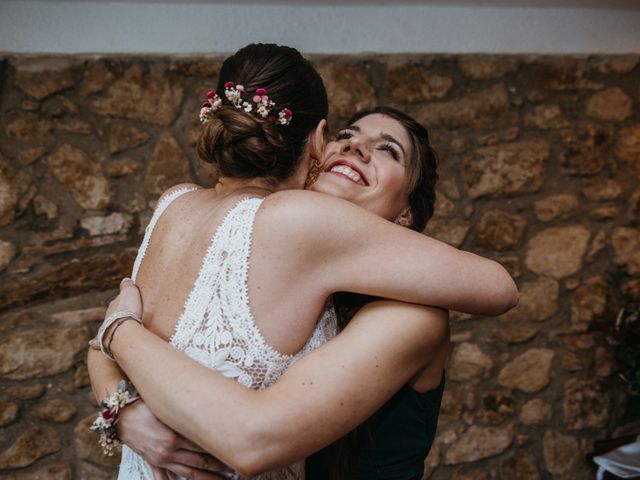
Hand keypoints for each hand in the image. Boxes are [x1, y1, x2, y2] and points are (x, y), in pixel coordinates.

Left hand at [89, 278, 142, 350]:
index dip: (123, 300)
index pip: (117, 300)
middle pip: (111, 313)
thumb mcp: (130, 293)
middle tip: (123, 314)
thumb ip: (127, 286)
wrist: (122, 333)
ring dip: (109, 326)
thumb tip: (125, 280)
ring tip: (114, 327)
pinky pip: (99, 342)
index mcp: (113, 306)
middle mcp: (107, 317)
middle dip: (115, 313)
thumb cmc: (128, 313)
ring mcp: (105, 330)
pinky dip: (95, 342)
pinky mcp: (105, 342)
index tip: (128, 300)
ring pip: (105, 326)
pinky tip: (92, 343)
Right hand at [119, 400, 233, 479]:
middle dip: (220, 467)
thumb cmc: (147, 403)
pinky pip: (165, 478)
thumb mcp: (170, 406)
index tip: (235, 452)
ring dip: (207, 478)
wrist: (122, 413)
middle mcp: (170, 449)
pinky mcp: (153, 462)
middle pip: (201, 461)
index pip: (205, 445)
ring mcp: (161, 459)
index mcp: (176, 434)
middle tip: (236, 470)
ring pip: (189, 473)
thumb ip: (191, 409)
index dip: (222, 450)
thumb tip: (214, 406)